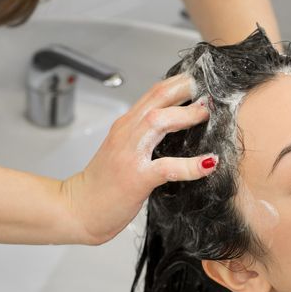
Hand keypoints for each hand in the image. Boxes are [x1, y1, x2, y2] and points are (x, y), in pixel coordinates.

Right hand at [60, 74, 214, 244]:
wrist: (79, 209)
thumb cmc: (104, 184)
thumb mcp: (124, 151)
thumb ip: (145, 137)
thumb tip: (177, 129)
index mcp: (126, 126)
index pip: (154, 93)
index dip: (180, 83)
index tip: (202, 81)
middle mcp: (127, 134)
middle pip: (158, 98)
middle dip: (186, 89)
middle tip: (211, 91)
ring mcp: (130, 154)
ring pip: (159, 122)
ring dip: (187, 115)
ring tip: (207, 115)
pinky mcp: (137, 178)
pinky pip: (168, 167)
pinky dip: (191, 165)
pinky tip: (209, 163)